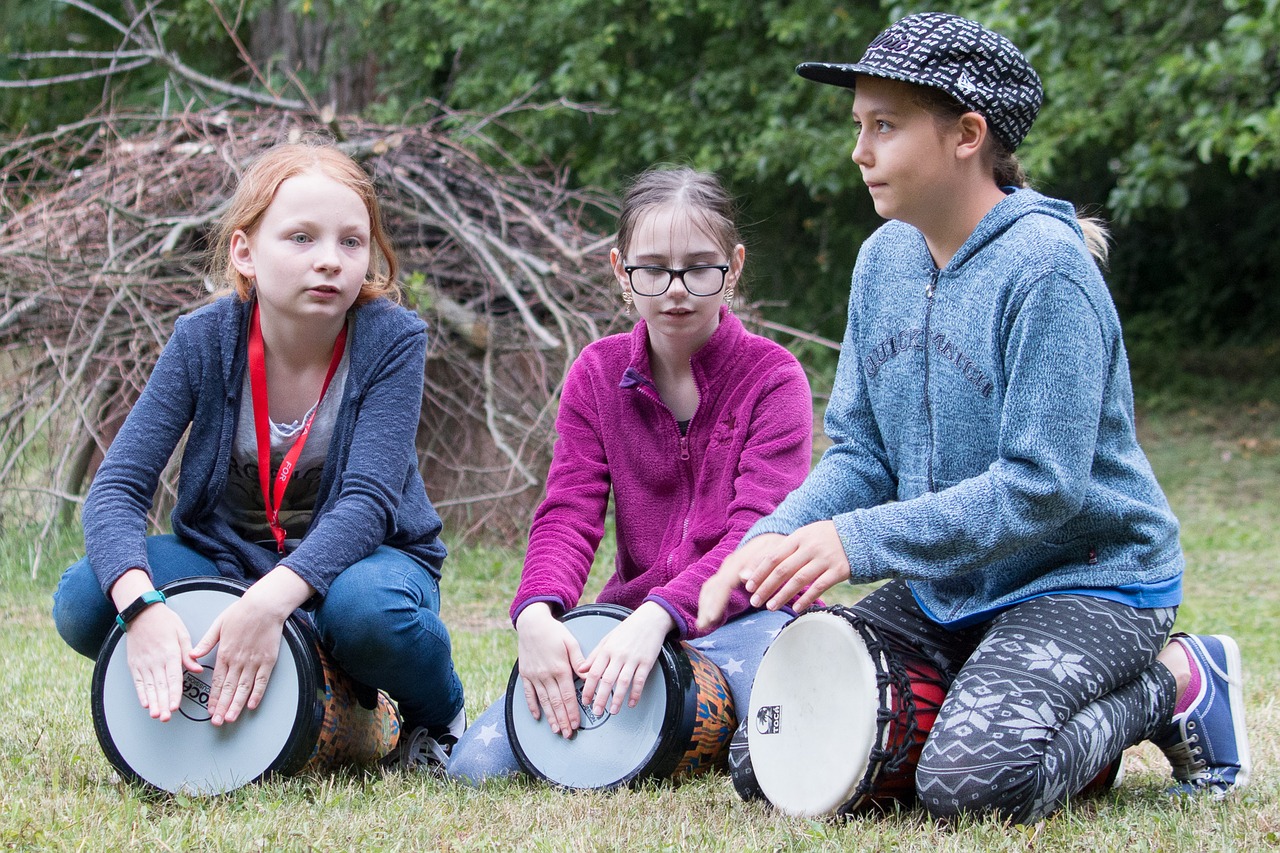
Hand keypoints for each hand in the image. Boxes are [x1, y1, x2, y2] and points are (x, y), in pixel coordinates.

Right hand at [123, 604, 202, 721]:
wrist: (141, 613)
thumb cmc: (164, 621)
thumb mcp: (182, 633)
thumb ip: (188, 654)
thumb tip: (197, 668)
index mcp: (170, 653)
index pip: (173, 678)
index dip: (174, 693)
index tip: (175, 706)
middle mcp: (156, 660)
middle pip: (160, 686)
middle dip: (163, 703)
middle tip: (166, 717)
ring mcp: (144, 663)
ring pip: (149, 687)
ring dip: (153, 702)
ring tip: (156, 715)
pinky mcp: (135, 664)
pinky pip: (138, 682)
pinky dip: (141, 694)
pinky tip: (145, 704)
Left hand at [190, 567, 311, 725]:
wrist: (264, 605)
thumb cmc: (242, 611)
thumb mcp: (218, 624)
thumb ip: (206, 642)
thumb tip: (193, 655)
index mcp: (224, 652)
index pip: (216, 681)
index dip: (213, 698)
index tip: (210, 710)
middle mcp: (238, 660)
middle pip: (228, 689)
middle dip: (222, 707)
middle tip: (218, 721)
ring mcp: (254, 661)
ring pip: (243, 688)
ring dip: (236, 705)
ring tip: (231, 718)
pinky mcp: (268, 660)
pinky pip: (262, 681)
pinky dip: (257, 694)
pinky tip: (252, 704)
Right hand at [516, 603, 587, 737]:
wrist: (531, 623)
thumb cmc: (554, 632)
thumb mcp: (570, 642)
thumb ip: (579, 661)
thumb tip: (589, 676)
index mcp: (560, 668)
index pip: (568, 695)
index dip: (572, 712)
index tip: (576, 724)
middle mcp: (546, 675)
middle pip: (556, 703)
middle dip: (563, 720)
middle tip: (568, 734)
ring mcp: (534, 676)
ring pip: (543, 702)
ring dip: (550, 718)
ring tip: (556, 730)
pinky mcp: (525, 674)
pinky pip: (528, 694)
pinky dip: (532, 706)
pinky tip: (537, 717)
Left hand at [578, 602, 672, 715]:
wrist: (649, 620)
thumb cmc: (627, 629)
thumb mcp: (607, 639)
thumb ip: (594, 655)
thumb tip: (581, 670)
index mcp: (607, 649)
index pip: (594, 672)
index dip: (589, 689)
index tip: (585, 701)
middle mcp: (619, 655)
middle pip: (607, 680)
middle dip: (601, 698)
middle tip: (596, 711)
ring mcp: (633, 659)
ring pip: (623, 682)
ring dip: (617, 698)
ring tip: (613, 711)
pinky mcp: (646, 662)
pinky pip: (640, 680)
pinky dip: (636, 693)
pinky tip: (631, 702)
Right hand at [696, 534, 785, 631]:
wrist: (772, 540)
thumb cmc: (776, 551)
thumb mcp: (774, 554)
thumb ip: (759, 564)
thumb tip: (743, 576)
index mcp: (739, 562)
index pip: (723, 583)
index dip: (717, 601)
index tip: (712, 617)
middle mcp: (728, 566)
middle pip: (712, 587)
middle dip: (706, 607)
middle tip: (703, 626)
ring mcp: (726, 571)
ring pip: (709, 588)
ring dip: (704, 607)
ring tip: (702, 626)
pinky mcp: (726, 576)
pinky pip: (713, 590)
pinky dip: (708, 604)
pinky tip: (706, 618)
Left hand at [741, 521, 848, 612]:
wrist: (859, 535)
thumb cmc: (825, 538)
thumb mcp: (804, 536)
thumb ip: (783, 551)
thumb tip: (757, 568)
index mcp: (799, 537)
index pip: (774, 556)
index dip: (760, 572)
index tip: (749, 586)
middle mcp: (810, 547)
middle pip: (783, 570)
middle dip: (766, 587)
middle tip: (755, 601)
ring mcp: (825, 559)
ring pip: (799, 580)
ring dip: (782, 595)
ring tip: (770, 607)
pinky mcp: (839, 570)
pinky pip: (819, 586)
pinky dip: (806, 599)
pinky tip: (796, 608)